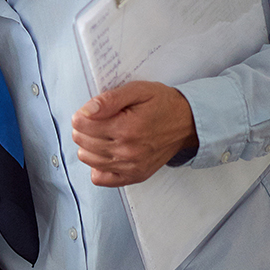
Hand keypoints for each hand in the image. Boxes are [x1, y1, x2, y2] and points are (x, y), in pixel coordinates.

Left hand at [72, 81, 196, 186]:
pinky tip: (106, 154)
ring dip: (89, 146)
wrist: (188, 123)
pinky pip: (100, 179)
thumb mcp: (138, 90)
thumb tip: (86, 111)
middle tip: (99, 121)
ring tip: (104, 135)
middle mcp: (127, 151)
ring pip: (88, 159)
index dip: (82, 115)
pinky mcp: (134, 176)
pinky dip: (98, 167)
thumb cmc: (162, 104)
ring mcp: (131, 166)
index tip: (91, 111)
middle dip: (84, 129)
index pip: (81, 125)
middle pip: (82, 141)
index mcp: (126, 128)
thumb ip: (110, 99)